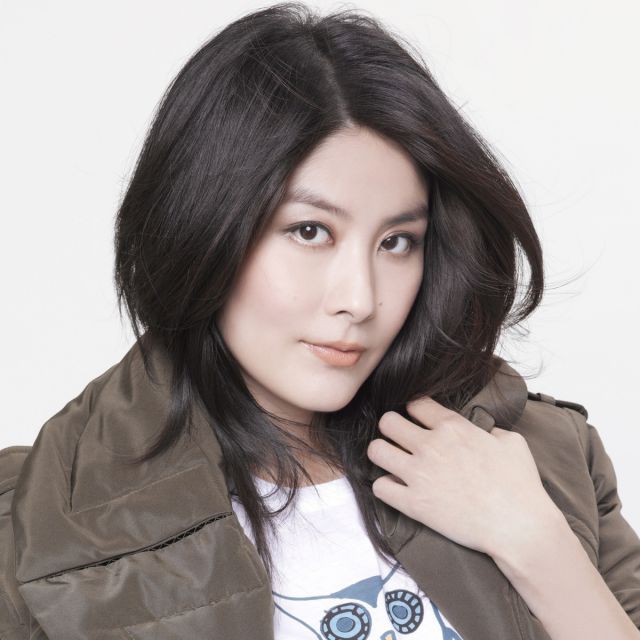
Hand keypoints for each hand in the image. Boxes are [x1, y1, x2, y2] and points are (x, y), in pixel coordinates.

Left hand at [366, 395, 561, 558]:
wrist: (519, 527)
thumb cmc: (520, 485)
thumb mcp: (512, 442)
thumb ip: (490, 430)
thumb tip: (483, 432)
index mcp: (453, 427)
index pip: (415, 404)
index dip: (415, 411)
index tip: (418, 420)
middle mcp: (430, 445)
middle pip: (387, 422)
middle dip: (391, 428)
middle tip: (399, 439)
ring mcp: (419, 474)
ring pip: (376, 450)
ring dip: (382, 454)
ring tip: (391, 461)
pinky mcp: (414, 503)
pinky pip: (380, 487)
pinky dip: (385, 487)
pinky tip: (396, 489)